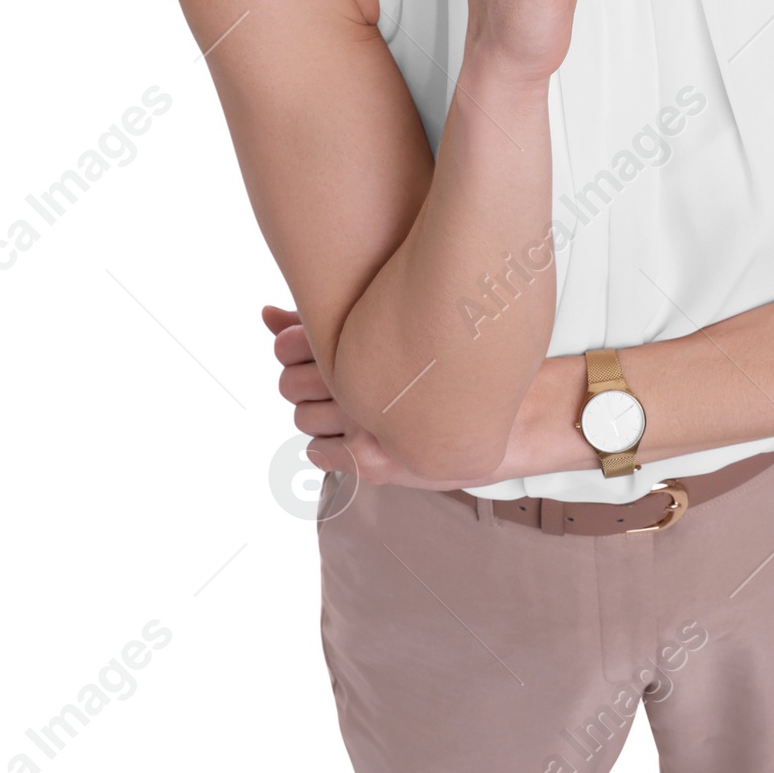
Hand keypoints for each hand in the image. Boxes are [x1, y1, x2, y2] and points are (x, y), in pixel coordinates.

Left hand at [262, 306, 479, 488]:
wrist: (509, 413)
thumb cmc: (444, 366)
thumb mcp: (382, 328)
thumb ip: (320, 321)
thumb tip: (264, 313)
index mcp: (361, 342)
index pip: (287, 345)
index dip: (291, 348)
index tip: (321, 350)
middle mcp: (359, 379)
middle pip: (289, 384)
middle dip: (302, 383)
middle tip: (338, 381)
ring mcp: (364, 421)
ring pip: (303, 419)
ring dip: (316, 415)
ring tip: (353, 409)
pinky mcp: (371, 459)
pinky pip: (318, 452)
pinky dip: (327, 447)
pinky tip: (356, 436)